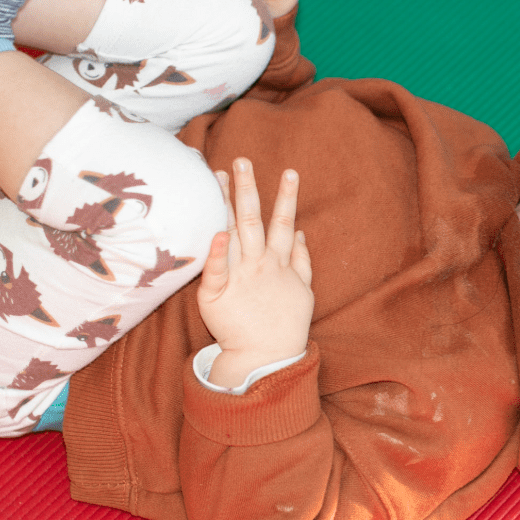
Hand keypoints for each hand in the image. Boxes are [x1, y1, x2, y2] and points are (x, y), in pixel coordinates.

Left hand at [197, 158, 313, 387]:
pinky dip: (215, 252)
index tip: (289, 171)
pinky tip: (216, 232)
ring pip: (234, 233)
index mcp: (279, 263)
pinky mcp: (217, 294)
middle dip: (249, 188)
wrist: (266, 359)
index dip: (286, 197)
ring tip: (221, 176)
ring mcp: (239, 277)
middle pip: (254, 219)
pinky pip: (215, 269)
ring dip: (229, 204)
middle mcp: (260, 264)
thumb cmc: (284, 327)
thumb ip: (303, 261)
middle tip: (242, 160)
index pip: (284, 223)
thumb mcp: (304, 292)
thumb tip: (303, 234)